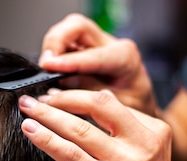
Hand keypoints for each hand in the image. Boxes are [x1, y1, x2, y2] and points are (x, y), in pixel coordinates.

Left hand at [19, 89, 184, 160]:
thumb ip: (124, 135)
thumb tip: (89, 106)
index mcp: (157, 132)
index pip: (111, 102)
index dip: (77, 95)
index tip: (53, 96)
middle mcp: (146, 142)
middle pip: (97, 105)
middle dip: (61, 97)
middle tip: (35, 97)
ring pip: (79, 128)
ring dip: (47, 115)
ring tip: (26, 108)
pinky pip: (70, 153)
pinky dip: (46, 139)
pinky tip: (30, 131)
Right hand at [40, 13, 157, 115]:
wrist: (141, 107)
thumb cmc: (134, 106)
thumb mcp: (117, 107)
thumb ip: (91, 93)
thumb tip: (63, 83)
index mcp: (125, 58)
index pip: (92, 54)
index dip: (68, 60)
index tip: (50, 67)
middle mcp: (111, 45)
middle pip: (78, 27)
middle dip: (57, 41)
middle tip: (45, 63)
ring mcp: (97, 45)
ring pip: (69, 30)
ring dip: (53, 46)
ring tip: (47, 67)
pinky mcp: (86, 49)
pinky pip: (65, 42)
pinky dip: (54, 53)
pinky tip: (51, 68)